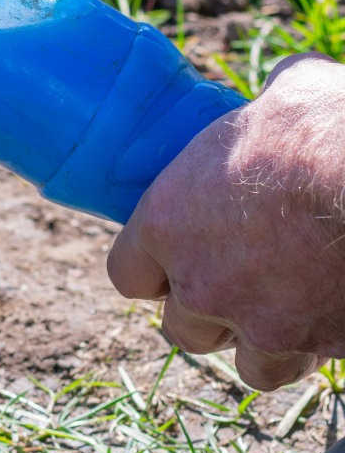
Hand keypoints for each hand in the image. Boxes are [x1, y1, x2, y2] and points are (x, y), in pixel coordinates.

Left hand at [108, 55, 344, 388]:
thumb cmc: (328, 126)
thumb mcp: (288, 93)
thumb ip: (265, 107)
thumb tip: (286, 86)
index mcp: (167, 223)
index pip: (128, 275)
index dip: (154, 272)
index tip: (178, 261)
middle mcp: (201, 283)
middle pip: (182, 329)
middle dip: (209, 312)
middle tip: (242, 284)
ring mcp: (258, 321)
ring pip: (244, 361)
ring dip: (261, 340)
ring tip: (288, 310)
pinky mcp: (315, 343)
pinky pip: (299, 366)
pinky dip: (311, 350)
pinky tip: (327, 320)